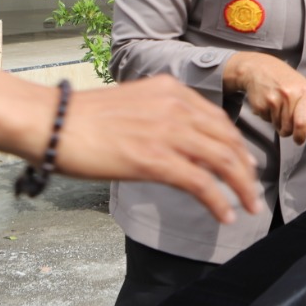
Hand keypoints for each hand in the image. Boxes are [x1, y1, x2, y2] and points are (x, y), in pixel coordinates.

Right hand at [0, 59, 260, 223]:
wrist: (52, 122)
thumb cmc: (81, 118)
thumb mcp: (132, 105)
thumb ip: (159, 116)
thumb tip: (174, 140)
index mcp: (171, 90)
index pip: (217, 120)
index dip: (236, 145)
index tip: (244, 163)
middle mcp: (176, 106)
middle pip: (227, 140)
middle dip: (246, 168)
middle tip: (253, 189)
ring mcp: (168, 131)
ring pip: (223, 161)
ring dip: (242, 186)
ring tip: (250, 205)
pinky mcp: (156, 159)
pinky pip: (201, 183)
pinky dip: (219, 201)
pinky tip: (226, 215)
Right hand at [225, 51, 305, 143]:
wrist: (259, 68)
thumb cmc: (283, 79)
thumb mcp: (301, 87)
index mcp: (304, 91)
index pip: (303, 122)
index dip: (301, 135)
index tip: (299, 140)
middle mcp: (289, 95)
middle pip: (289, 128)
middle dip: (288, 131)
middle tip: (286, 124)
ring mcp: (273, 100)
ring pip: (278, 126)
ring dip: (278, 122)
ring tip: (277, 107)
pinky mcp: (260, 105)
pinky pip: (267, 120)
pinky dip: (268, 116)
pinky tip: (268, 103)